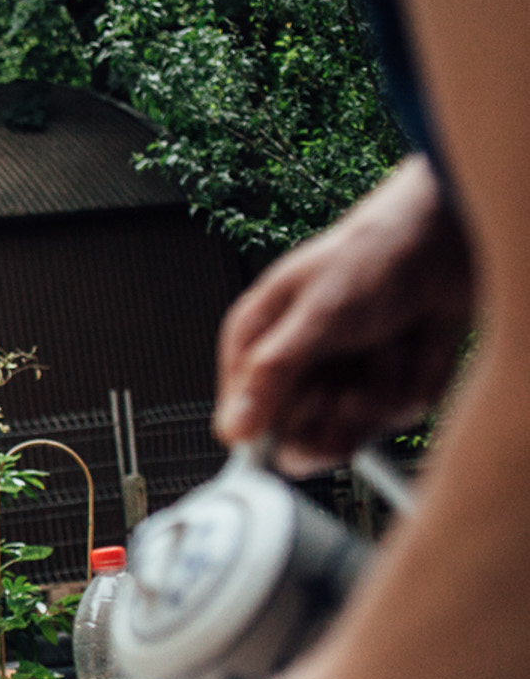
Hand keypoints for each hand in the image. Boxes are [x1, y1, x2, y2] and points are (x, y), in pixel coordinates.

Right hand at [216, 155, 473, 472]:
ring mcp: (340, 380)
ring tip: (388, 348)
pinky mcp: (384, 389)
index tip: (301, 423)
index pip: (244, 421)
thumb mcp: (313, 317)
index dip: (275, 430)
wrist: (447, 241)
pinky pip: (395, 418)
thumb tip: (231, 429)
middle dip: (335, 412)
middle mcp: (296, 368)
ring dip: (380, 394)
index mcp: (257, 346)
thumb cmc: (371, 258)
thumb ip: (270, 375)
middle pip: (299, 437)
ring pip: (354, 431)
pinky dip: (412, 386)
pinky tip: (412, 348)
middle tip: (350, 379)